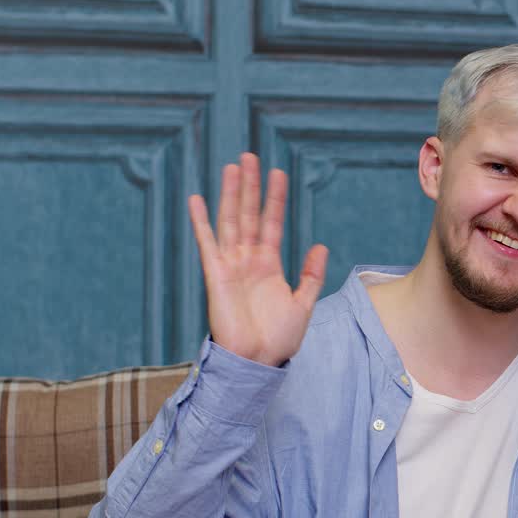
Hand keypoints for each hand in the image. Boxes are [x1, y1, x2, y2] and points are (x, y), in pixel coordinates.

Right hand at [189, 154, 327, 366]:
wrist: (258, 361)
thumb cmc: (279, 338)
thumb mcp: (303, 303)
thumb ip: (311, 274)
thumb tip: (320, 245)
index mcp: (269, 264)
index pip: (272, 222)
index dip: (275, 198)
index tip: (279, 172)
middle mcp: (249, 260)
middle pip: (249, 214)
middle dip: (251, 186)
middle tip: (251, 156)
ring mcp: (231, 265)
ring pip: (231, 221)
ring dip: (231, 194)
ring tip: (233, 167)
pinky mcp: (217, 275)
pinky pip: (208, 243)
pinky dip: (202, 221)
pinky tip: (197, 198)